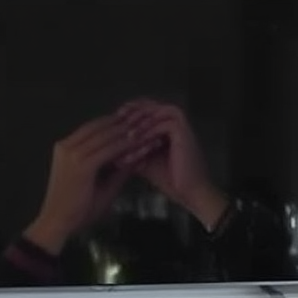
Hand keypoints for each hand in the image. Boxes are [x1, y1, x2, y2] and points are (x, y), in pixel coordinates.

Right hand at [24, 115, 137, 254]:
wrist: (59, 224)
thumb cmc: (77, 210)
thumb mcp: (101, 185)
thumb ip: (117, 170)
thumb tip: (137, 158)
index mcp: (67, 148)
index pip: (95, 128)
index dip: (117, 124)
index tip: (138, 123)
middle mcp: (67, 145)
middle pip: (101, 126)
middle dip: (126, 123)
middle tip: (149, 120)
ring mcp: (71, 153)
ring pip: (106, 135)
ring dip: (130, 132)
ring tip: (150, 129)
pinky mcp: (80, 164)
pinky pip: (108, 150)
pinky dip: (127, 146)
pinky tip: (142, 144)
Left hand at [115, 99, 228, 230]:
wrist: (189, 193)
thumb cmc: (170, 179)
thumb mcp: (144, 161)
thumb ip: (130, 150)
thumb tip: (108, 149)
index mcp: (166, 125)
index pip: (144, 109)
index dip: (128, 112)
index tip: (112, 121)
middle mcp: (174, 121)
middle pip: (149, 104)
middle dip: (131, 111)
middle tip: (116, 117)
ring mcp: (180, 125)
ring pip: (155, 110)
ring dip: (139, 119)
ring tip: (124, 128)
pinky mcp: (184, 131)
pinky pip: (162, 123)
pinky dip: (148, 130)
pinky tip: (135, 138)